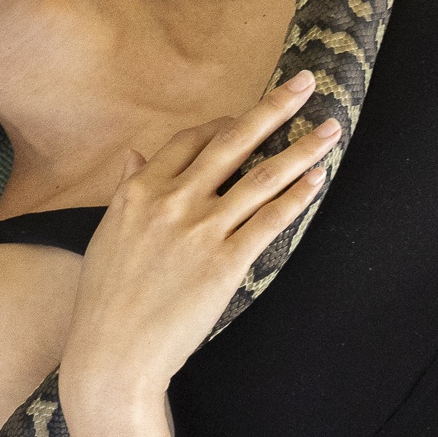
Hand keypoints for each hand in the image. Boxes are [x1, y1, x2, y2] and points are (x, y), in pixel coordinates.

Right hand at [61, 73, 340, 423]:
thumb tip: (135, 155)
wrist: (113, 353)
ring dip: (302, 148)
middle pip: (233, 142)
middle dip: (275, 108)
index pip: (190, 141)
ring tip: (331, 128)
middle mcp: (172, 201)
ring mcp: (201, 230)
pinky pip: (270, 221)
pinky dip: (297, 196)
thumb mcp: (108, 234)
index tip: (248, 117)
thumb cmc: (106, 300)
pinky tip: (318, 178)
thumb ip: (126, 188)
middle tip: (306, 83)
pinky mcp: (225, 263)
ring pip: (262, 176)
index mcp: (140, 191)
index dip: (224, 124)